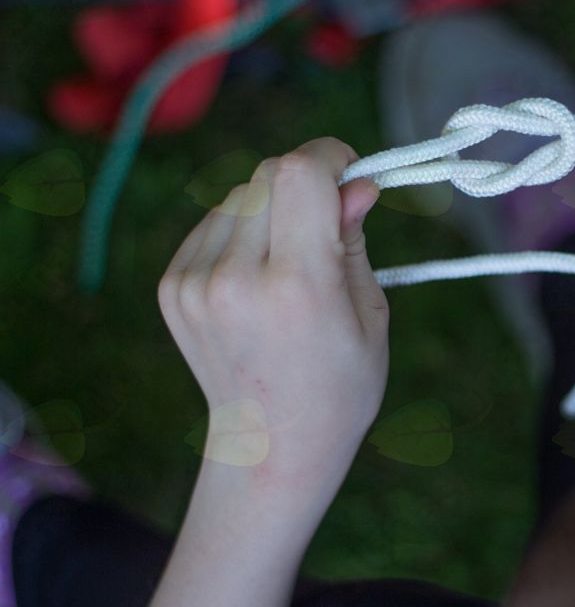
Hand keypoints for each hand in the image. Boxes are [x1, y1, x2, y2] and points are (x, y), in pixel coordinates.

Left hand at [158, 137, 387, 509]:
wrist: (271, 449)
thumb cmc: (340, 387)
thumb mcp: (369, 315)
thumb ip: (354, 240)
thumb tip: (356, 183)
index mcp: (297, 287)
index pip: (299, 172)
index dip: (329, 157)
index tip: (349, 173)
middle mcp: (236, 279)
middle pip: (268, 175)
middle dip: (305, 182)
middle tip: (328, 219)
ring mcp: (195, 284)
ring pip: (240, 196)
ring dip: (272, 209)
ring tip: (290, 263)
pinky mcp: (173, 288)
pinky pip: (214, 224)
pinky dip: (242, 232)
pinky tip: (258, 277)